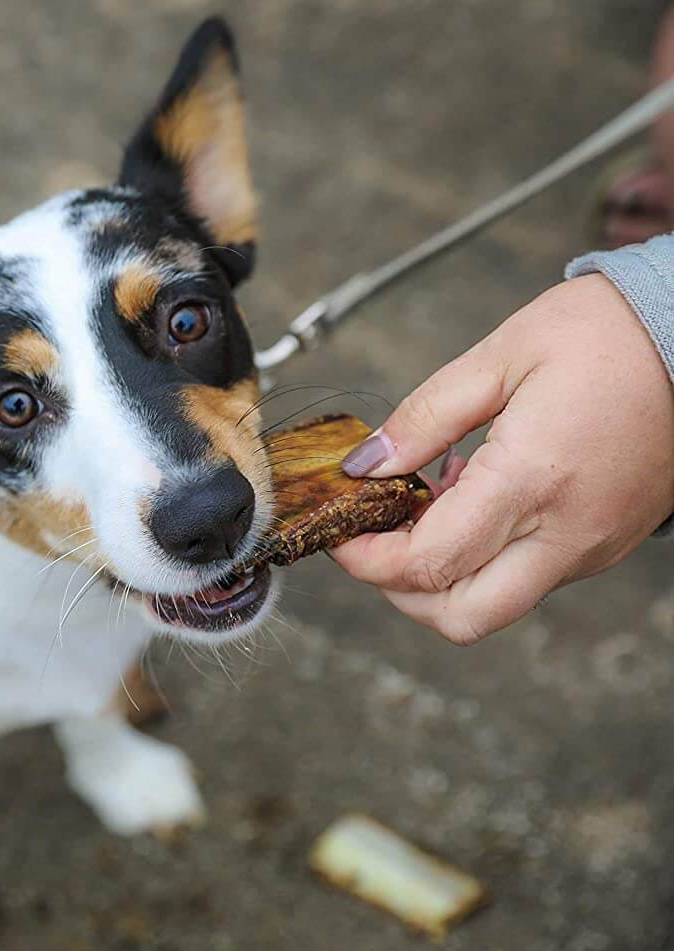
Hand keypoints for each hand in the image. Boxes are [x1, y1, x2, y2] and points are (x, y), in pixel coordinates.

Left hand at [329, 273, 673, 643]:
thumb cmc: (609, 334)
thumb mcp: (501, 354)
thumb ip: (424, 417)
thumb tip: (364, 465)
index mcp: (533, 481)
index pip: (429, 565)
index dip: (368, 559)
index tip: (341, 529)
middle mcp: (568, 532)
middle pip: (462, 617)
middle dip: (399, 590)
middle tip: (372, 537)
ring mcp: (594, 546)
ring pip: (496, 604)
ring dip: (443, 574)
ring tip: (427, 504)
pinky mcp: (607, 543)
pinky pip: (530, 577)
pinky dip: (484, 557)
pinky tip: (473, 496)